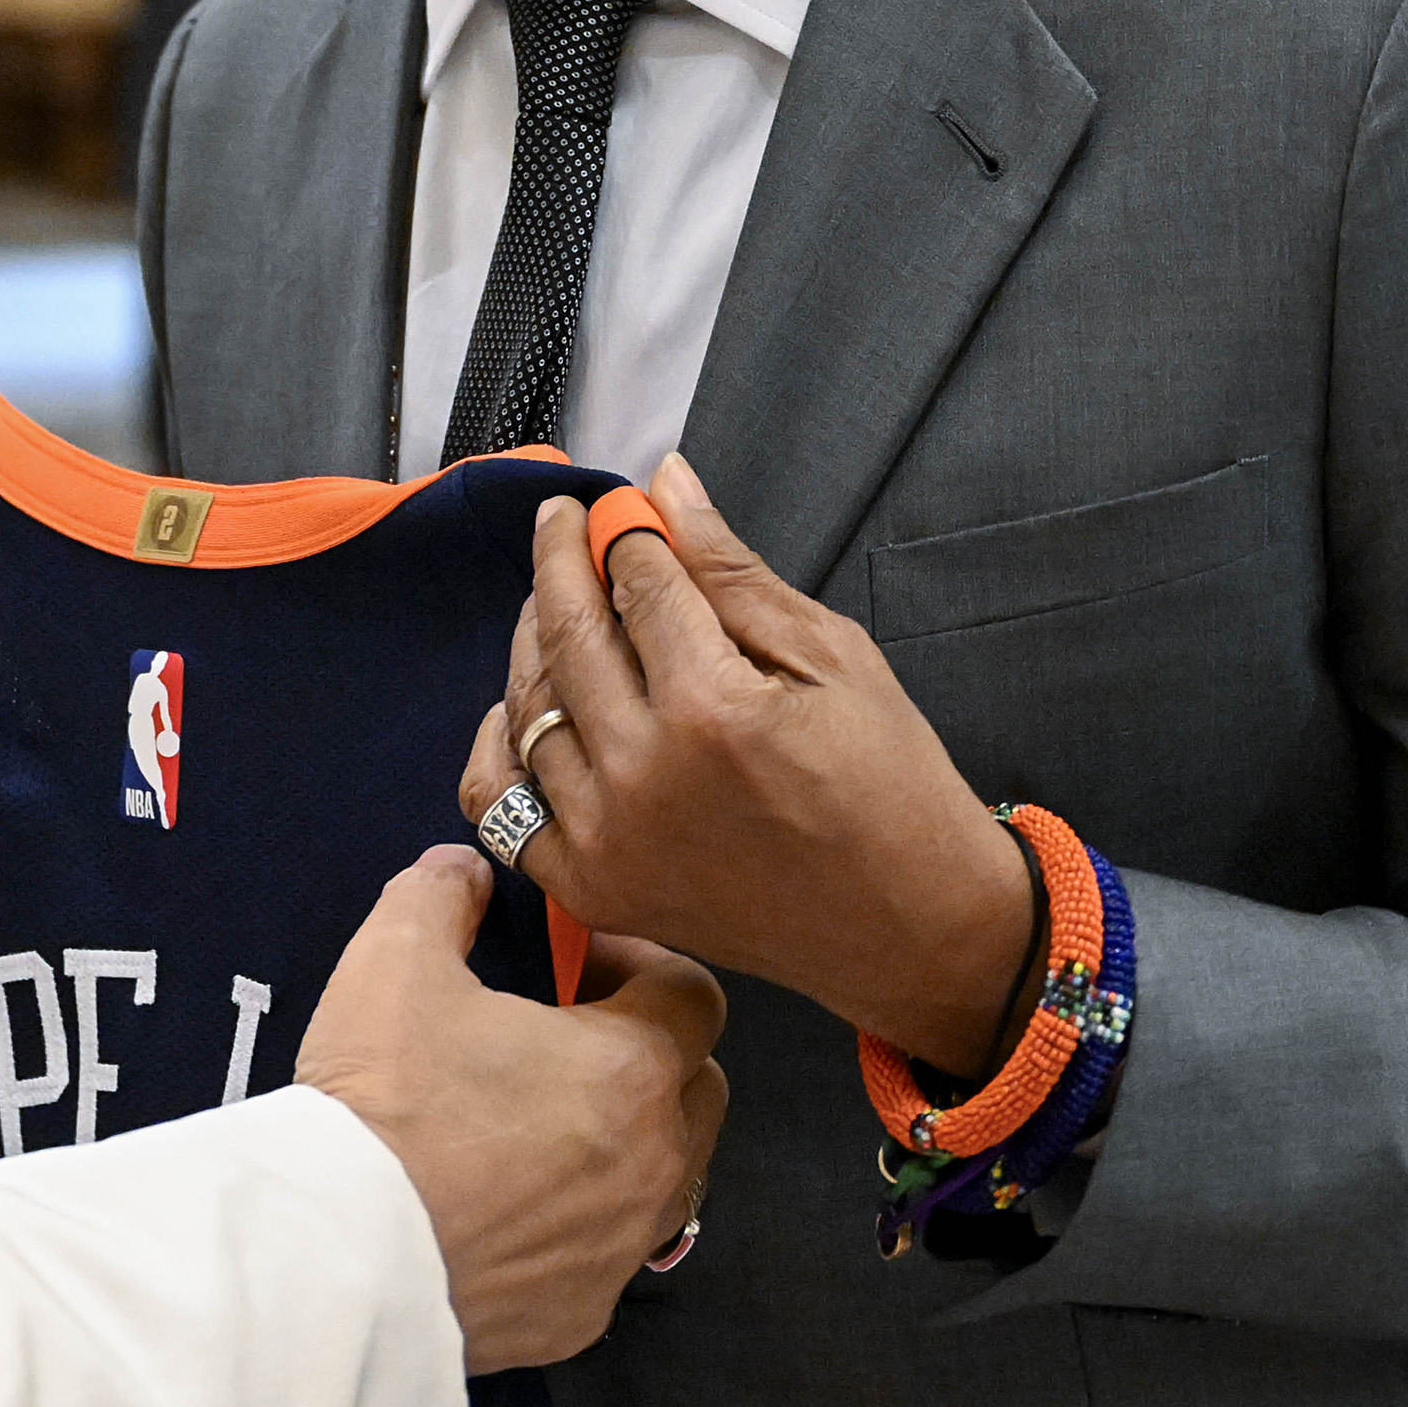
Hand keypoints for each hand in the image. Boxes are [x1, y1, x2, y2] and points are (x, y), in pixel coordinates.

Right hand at [296, 848, 725, 1369]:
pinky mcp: (583, 1313)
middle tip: (561, 1040)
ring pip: (664, 1176)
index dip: (641, 964)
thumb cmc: (379, 1102)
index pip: (694, 995)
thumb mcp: (393, 960)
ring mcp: (622, 1247)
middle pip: (698, 1088)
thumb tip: (463, 874)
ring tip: (534, 1125)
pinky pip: (608, 1253)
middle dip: (648, 1054)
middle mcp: (653, 1163)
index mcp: (630, 1069)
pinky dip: (578, 1223)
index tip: (577, 964)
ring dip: (622, 1140)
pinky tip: (506, 1207)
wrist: (335, 1258)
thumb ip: (440, 895)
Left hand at [461, 454, 1035, 1075]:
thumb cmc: (889, 784)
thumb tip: (667, 483)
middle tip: (562, 524)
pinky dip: (499, 747)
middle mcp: (643, 774)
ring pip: (529, 708)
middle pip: (567, 634)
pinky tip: (522, 707)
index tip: (618, 504)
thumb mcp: (833, 658)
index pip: (634, 584)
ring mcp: (607, 838)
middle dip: (560, 562)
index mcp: (712, 708)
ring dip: (534, 642)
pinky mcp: (592, 887)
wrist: (908, 924)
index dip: (621, 530)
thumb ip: (733, 573)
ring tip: (558, 607)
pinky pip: (501, 806)